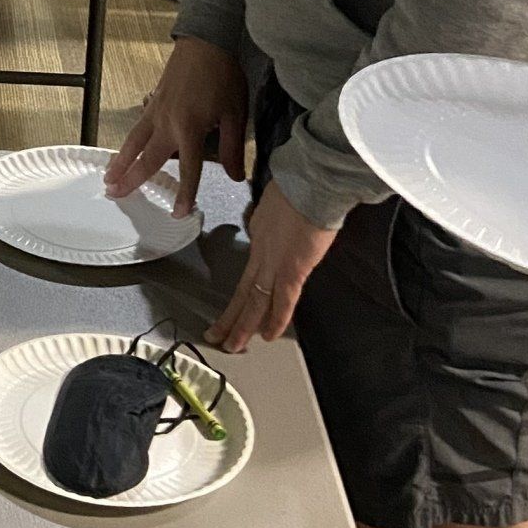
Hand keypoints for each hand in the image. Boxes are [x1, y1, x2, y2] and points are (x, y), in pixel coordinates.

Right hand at [106, 37, 248, 212]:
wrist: (205, 43)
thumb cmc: (223, 76)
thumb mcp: (235, 113)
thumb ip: (232, 147)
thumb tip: (235, 176)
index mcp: (191, 129)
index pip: (188, 169)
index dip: (184, 193)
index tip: (177, 213)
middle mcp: (168, 123)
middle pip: (148, 158)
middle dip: (132, 179)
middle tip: (116, 196)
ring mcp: (156, 112)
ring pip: (134, 143)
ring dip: (121, 162)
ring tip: (108, 179)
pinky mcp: (153, 102)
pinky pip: (137, 128)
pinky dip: (127, 143)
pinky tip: (123, 151)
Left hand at [206, 182, 339, 352]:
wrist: (311, 181)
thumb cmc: (302, 184)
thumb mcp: (280, 200)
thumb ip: (279, 215)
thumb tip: (285, 219)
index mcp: (260, 233)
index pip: (251, 269)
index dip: (244, 288)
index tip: (238, 303)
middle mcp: (261, 251)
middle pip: (243, 290)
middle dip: (231, 317)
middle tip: (216, 336)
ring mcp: (274, 262)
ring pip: (254, 301)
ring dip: (243, 326)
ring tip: (232, 345)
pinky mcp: (292, 269)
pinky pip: (283, 300)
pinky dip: (275, 319)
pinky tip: (267, 336)